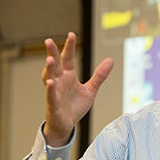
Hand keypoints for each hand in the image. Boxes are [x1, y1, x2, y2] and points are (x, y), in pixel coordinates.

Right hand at [41, 32, 113, 146]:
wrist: (67, 124)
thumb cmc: (75, 106)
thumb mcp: (91, 90)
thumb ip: (99, 75)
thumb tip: (110, 60)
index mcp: (68, 76)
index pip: (68, 59)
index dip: (69, 47)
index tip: (71, 34)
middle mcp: (59, 82)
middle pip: (55, 65)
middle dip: (52, 53)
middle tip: (49, 41)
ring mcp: (54, 92)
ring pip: (49, 78)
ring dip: (49, 69)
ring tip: (50, 59)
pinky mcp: (53, 104)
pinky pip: (50, 96)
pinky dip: (50, 89)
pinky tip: (50, 83)